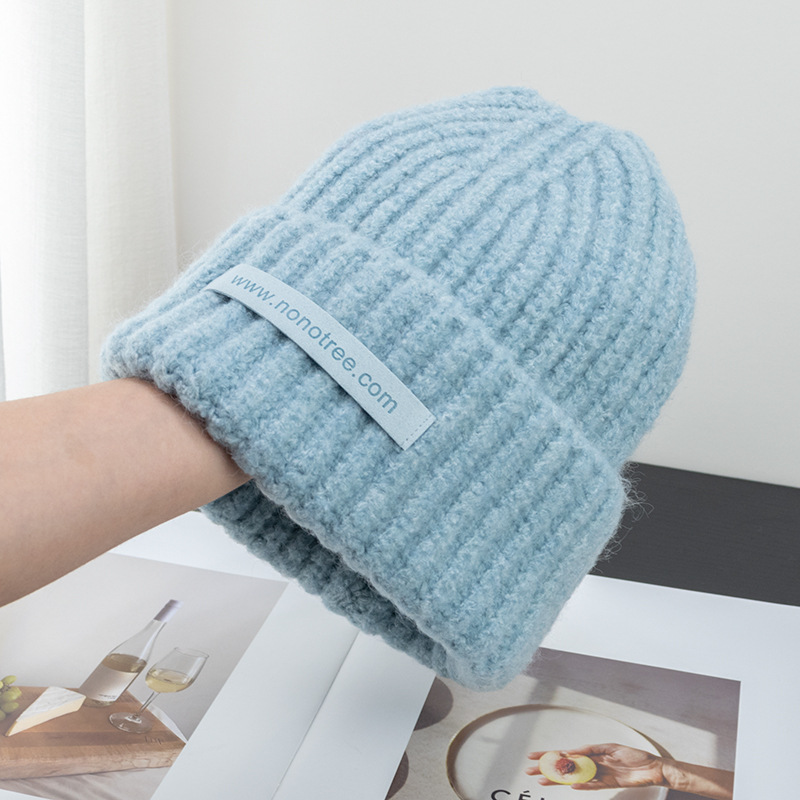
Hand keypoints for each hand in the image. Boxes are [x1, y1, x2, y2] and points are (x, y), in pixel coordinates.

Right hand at [526, 743, 666, 789]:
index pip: (565, 754)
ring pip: (574, 778)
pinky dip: (581, 786)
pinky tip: (570, 787)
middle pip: (565, 768)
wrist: (652, 768)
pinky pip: (591, 786)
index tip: (534, 756)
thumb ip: (590, 750)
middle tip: (530, 771)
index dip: (549, 756)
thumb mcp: (610, 747)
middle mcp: (591, 765)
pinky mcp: (608, 784)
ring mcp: (598, 775)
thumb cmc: (634, 756)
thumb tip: (572, 751)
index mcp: (590, 754)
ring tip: (543, 781)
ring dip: (559, 780)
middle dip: (547, 769)